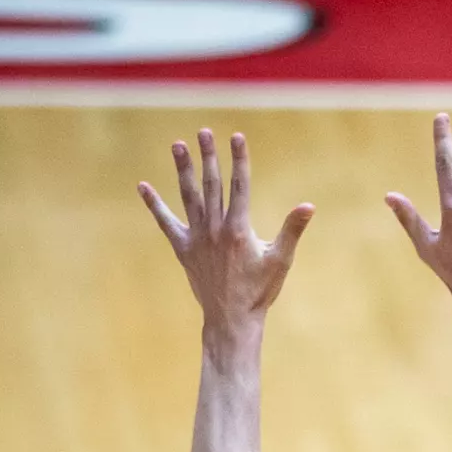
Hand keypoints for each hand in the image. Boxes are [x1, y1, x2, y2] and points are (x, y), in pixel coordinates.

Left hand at [139, 130, 313, 333]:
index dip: (239, 160)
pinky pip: (166, 222)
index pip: (240, 186)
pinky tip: (143, 187)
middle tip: (204, 132)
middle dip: (209, 157)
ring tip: (177, 145)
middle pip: (211, 185)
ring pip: (188, 197)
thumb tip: (308, 206)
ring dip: (183, 170)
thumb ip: (292, 230)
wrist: (231, 318)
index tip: (237, 137)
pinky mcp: (183, 249)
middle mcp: (214, 229)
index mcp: (239, 229)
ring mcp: (196, 238)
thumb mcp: (280, 260)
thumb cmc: (260, 292)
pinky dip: (154, 205)